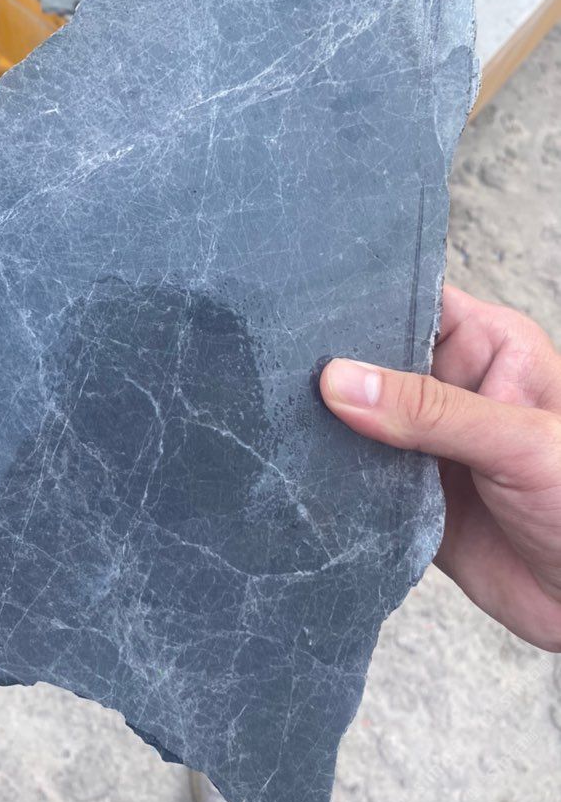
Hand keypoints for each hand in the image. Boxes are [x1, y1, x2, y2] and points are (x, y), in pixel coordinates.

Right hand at [320, 285, 560, 651]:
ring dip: (329, 426)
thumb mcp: (518, 442)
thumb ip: (431, 410)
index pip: (412, 305)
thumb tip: (342, 380)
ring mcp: (427, 443)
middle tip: (283, 374)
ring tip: (284, 419)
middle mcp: (453, 389)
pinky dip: (333, 475)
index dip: (363, 307)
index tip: (307, 319)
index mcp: (488, 348)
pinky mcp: (409, 495)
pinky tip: (304, 467)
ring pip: (359, 420)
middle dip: (333, 369)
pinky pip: (358, 476)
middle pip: (374, 362)